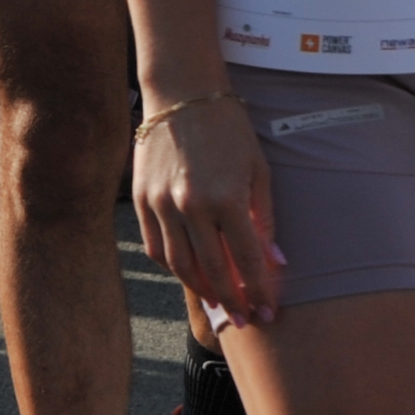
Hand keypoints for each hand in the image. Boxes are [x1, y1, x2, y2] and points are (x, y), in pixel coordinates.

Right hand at [131, 94, 283, 329]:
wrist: (181, 93)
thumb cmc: (228, 129)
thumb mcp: (258, 171)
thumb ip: (264, 219)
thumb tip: (274, 262)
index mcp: (226, 198)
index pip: (247, 262)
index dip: (260, 292)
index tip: (269, 312)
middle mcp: (190, 205)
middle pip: (213, 271)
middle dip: (232, 301)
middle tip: (244, 321)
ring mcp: (160, 203)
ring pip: (179, 264)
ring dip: (200, 289)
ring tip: (218, 302)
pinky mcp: (140, 197)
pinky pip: (155, 245)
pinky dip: (171, 265)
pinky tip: (188, 272)